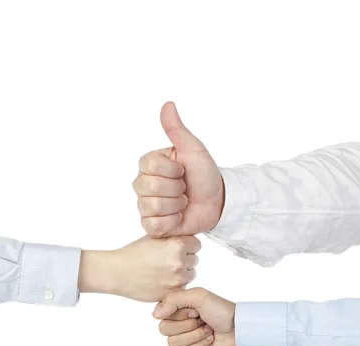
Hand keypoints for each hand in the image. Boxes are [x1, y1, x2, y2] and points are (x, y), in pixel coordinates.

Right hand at [78, 235, 199, 301]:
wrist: (118, 272)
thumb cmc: (133, 254)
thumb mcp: (155, 237)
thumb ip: (173, 238)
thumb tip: (188, 239)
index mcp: (177, 245)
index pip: (196, 245)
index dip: (188, 246)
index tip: (179, 249)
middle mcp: (180, 262)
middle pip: (194, 260)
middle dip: (185, 260)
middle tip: (167, 261)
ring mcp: (177, 279)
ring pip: (190, 275)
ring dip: (182, 274)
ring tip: (164, 271)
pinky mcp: (172, 292)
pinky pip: (182, 288)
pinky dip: (174, 285)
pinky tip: (161, 281)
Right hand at [133, 101, 224, 237]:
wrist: (216, 201)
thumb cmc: (204, 174)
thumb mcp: (193, 149)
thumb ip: (177, 129)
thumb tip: (167, 104)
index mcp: (149, 164)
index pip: (151, 166)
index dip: (173, 170)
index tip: (183, 170)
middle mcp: (143, 184)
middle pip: (150, 187)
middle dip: (176, 189)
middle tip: (185, 188)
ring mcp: (145, 206)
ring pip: (153, 207)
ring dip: (176, 206)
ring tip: (183, 203)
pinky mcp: (152, 225)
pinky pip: (154, 225)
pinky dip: (172, 222)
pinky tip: (179, 217)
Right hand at [154, 287, 235, 345]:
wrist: (239, 329)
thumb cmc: (221, 310)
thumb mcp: (198, 296)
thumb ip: (173, 299)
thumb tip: (154, 314)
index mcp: (178, 308)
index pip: (161, 315)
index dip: (179, 315)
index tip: (195, 311)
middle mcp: (179, 323)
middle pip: (165, 330)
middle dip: (187, 326)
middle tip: (203, 321)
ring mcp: (185, 339)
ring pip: (173, 344)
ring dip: (195, 336)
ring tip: (209, 331)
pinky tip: (210, 341)